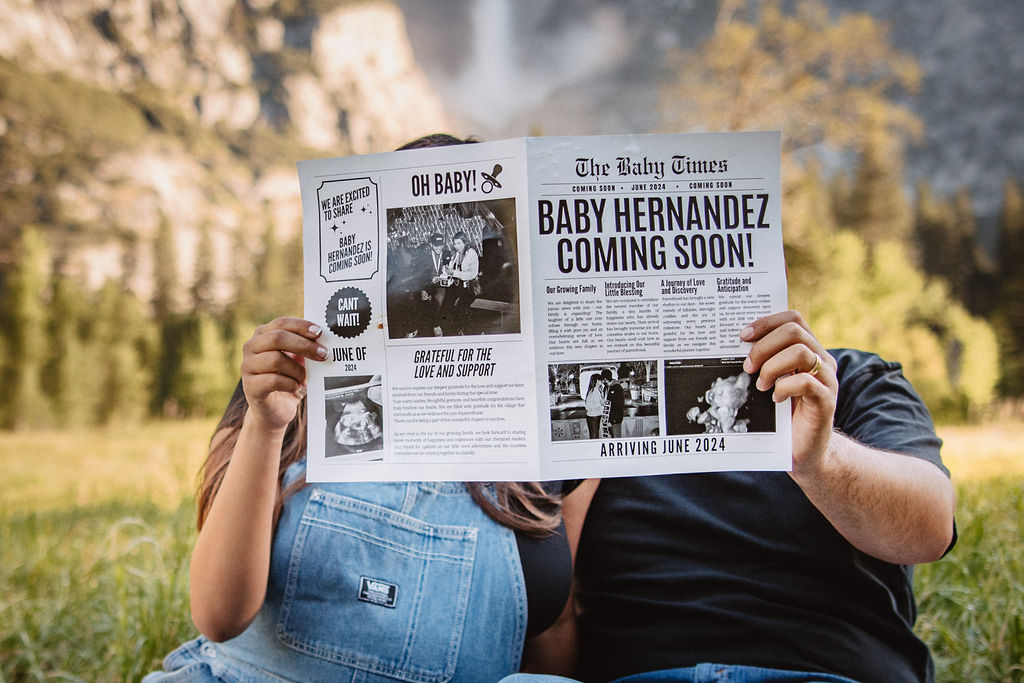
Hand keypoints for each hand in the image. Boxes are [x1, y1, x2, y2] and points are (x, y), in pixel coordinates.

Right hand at [241, 317, 327, 432]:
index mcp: (262, 335)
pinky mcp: (250, 386)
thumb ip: (304, 347)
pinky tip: (297, 388)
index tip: (319, 333)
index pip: (281, 323)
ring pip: (276, 359)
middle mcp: (251, 347)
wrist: (274, 410)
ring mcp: (247, 366)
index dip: (301, 326)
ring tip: (305, 378)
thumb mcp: (297, 360)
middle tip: (323, 355)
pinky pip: (273, 380)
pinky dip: (290, 384)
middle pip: (277, 338)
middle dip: (304, 345)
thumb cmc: (288, 380)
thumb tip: (323, 338)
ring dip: (297, 369)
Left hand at [740, 310, 837, 475]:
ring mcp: (827, 379)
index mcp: (807, 349)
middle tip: (748, 367)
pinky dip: (785, 387)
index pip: (792, 319)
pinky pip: (806, 382)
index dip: (766, 322)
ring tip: (761, 385)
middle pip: (794, 331)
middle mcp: (821, 360)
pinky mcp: (827, 401)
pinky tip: (775, 398)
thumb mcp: (769, 381)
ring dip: (772, 367)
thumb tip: (735, 343)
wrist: (802, 449)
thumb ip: (762, 361)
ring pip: (800, 352)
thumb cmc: (780, 414)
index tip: (742, 336)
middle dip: (763, 346)